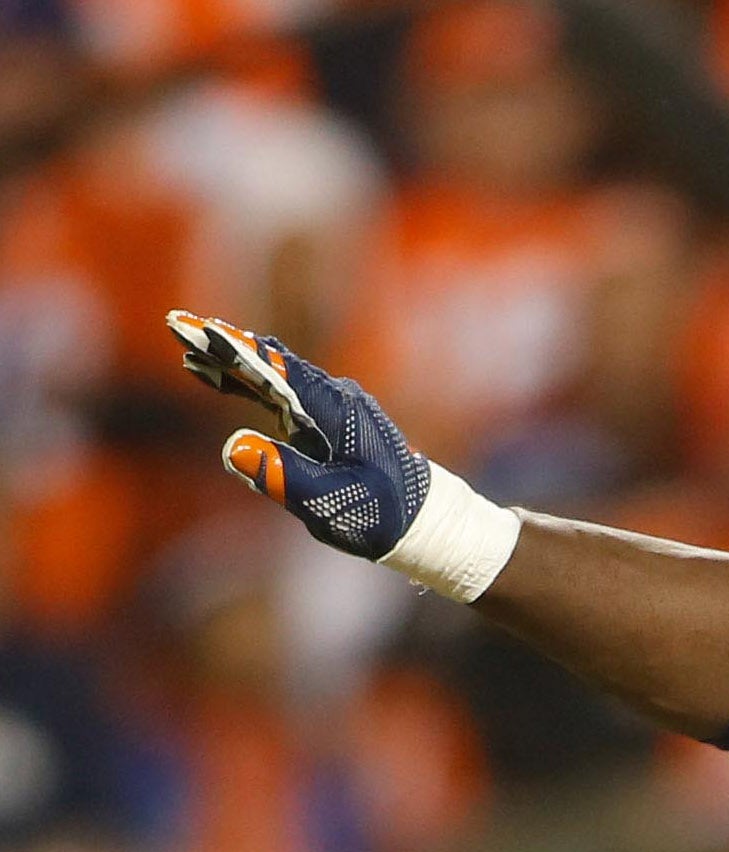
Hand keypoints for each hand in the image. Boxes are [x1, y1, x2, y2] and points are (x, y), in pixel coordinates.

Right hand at [167, 312, 442, 562]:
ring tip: (185, 342)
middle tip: (176, 323)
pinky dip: (245, 382)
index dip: (237, 352)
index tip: (202, 331)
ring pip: (271, 375)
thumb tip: (233, 446)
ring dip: (229, 359)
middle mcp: (334, 398)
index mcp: (337, 411)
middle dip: (223, 344)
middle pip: (270, 364)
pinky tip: (214, 375)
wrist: (425, 522)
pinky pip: (277, 393)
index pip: (279, 373)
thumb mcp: (331, 501)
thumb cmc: (383, 515)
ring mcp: (329, 407)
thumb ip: (282, 474)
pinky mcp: (322, 420)